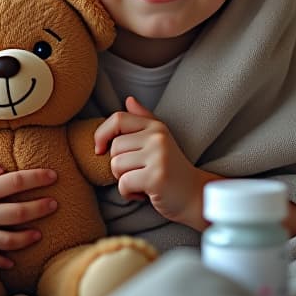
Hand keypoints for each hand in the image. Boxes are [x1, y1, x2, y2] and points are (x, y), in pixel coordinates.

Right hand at [0, 151, 57, 268]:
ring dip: (27, 237)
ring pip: (9, 239)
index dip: (37, 177)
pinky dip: (4, 260)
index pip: (16, 181)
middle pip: (19, 212)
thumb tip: (1, 166)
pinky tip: (14, 259)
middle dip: (40, 208)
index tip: (53, 175)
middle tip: (54, 204)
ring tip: (39, 233)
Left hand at [94, 96, 215, 229]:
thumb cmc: (172, 169)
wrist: (194, 195)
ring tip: (142, 182)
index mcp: (156, 126)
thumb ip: (143, 119)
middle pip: (114, 147)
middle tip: (137, 173)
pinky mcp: (156, 177)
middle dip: (118, 166)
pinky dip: (128, 194)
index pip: (117, 119)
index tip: (100, 150)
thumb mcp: (160, 140)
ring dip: (123, 180)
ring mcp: (158, 156)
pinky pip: (123, 184)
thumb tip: (128, 100)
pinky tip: (145, 194)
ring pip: (116, 166)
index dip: (101, 134)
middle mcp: (157, 137)